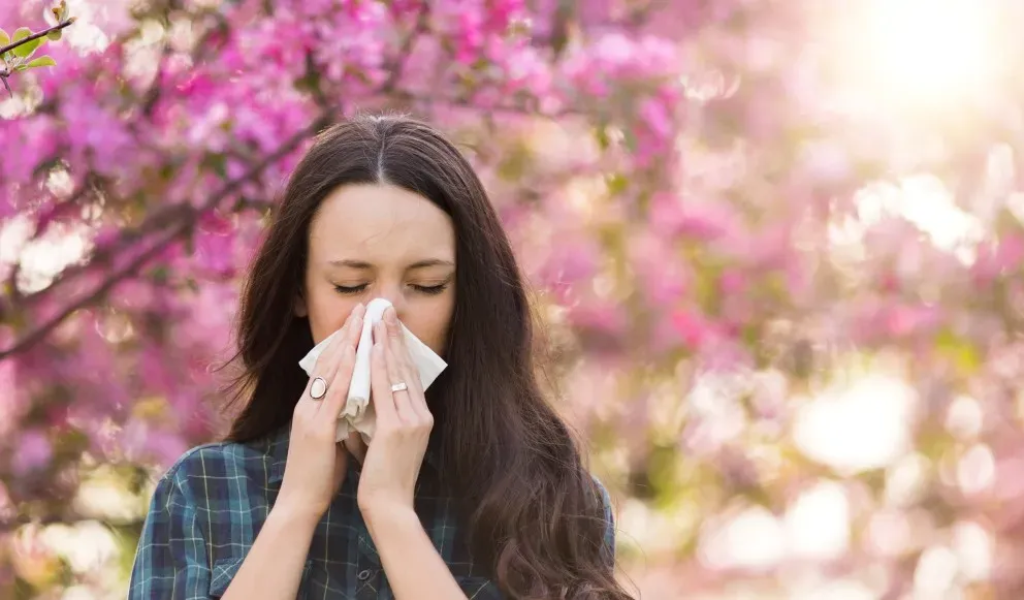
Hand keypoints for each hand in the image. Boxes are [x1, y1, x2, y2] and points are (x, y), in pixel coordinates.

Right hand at [276, 303, 365, 524]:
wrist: (300, 503)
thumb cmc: (319, 474)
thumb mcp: (331, 437)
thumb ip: (340, 416)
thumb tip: (357, 402)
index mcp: (311, 406)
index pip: (328, 366)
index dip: (344, 341)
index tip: (360, 321)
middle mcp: (307, 404)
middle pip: (327, 360)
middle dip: (346, 333)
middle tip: (363, 308)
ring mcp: (309, 414)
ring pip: (328, 370)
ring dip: (346, 343)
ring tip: (361, 320)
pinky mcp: (316, 429)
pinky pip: (332, 395)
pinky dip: (343, 372)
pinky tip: (354, 356)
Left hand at [356, 307, 433, 518]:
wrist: (389, 506)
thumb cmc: (383, 478)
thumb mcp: (386, 441)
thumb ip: (382, 417)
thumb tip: (367, 397)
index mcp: (420, 418)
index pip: (408, 375)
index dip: (398, 348)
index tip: (388, 325)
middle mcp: (421, 415)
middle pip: (406, 367)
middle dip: (394, 336)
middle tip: (385, 309)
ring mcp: (412, 421)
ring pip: (397, 372)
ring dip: (386, 342)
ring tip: (378, 317)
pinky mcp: (399, 428)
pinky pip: (386, 389)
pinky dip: (378, 365)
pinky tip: (372, 347)